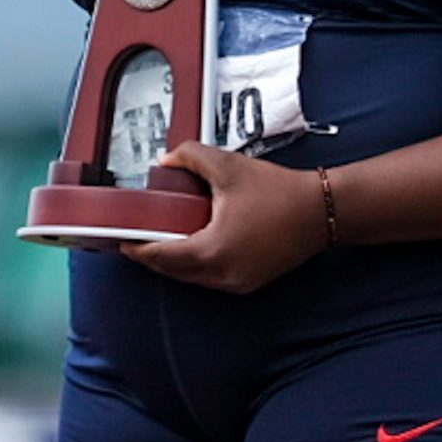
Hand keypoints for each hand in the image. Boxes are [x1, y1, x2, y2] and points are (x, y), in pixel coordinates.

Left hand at [121, 143, 328, 293]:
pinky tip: (194, 243)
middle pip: (174, 271)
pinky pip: (212, 277)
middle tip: (137, 237)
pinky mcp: (250, 282)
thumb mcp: (228, 166)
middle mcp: (223, 275)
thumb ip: (190, 158)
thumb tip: (166, 161)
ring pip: (193, 277)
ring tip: (162, 238)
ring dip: (175, 261)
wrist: (320, 210)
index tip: (121, 239)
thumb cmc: (278, 191)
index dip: (138, 249)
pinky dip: (197, 264)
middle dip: (153, 255)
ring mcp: (237, 283)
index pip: (162, 257)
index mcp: (212, 251)